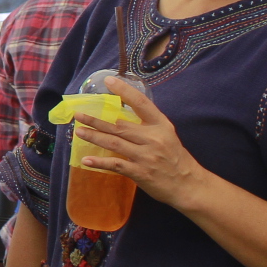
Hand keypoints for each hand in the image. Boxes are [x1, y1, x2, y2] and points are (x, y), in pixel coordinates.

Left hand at [71, 75, 206, 209]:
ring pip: (115, 142)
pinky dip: (100, 162)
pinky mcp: (140, 173)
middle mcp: (153, 138)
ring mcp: (146, 156)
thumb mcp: (166, 135)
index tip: (108, 81)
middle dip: (97, 120)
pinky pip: (116, 164)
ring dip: (94, 136)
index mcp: (161, 125)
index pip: (141, 103)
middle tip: (78, 114)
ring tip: (79, 131)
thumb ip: (147, 126)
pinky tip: (86, 160)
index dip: (124, 90)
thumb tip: (121, 116)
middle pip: (120, 125)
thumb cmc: (174, 158)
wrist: (188, 185)